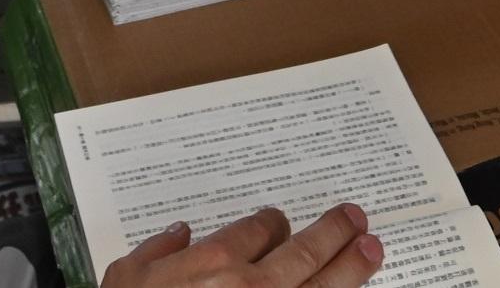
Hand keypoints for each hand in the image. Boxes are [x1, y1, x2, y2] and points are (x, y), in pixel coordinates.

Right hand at [104, 206, 383, 287]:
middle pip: (305, 251)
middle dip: (333, 232)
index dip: (273, 222)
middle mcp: (253, 286)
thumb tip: (179, 233)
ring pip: (323, 286)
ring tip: (372, 250)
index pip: (259, 228)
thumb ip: (156, 249)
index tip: (280, 221)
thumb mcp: (127, 277)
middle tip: (355, 219)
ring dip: (351, 267)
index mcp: (214, 260)